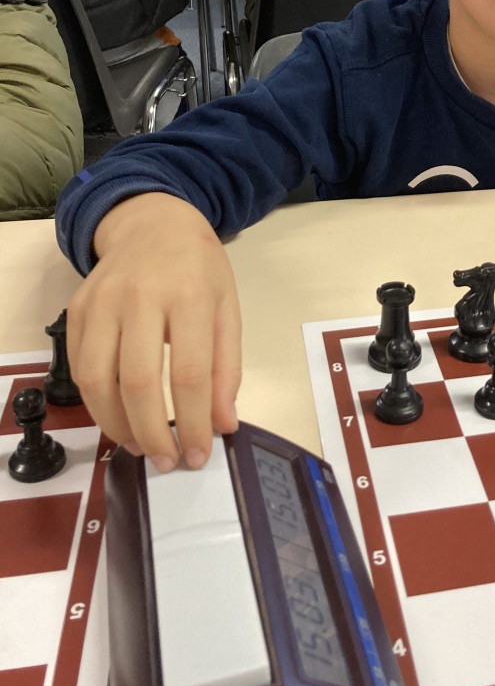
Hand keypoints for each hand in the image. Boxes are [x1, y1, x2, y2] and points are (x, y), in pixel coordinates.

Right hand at [67, 194, 241, 471]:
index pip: (189, 374)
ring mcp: (101, 303)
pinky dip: (96, 402)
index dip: (192, 423)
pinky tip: (118, 415)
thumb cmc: (198, 269)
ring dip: (117, 425)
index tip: (198, 454)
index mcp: (188, 296)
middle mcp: (140, 298)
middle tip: (166, 461)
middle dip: (152, 433)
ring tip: (140, 445)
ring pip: (97, 381)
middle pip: (137, 383)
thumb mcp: (227, 309)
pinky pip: (79, 368)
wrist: (153, 224)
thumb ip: (227, 368)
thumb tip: (223, 424)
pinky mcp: (75, 310)